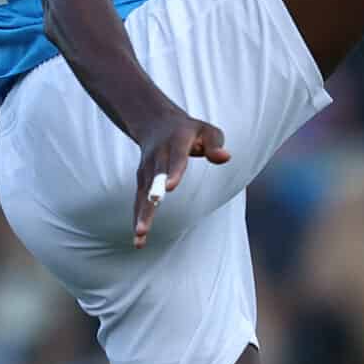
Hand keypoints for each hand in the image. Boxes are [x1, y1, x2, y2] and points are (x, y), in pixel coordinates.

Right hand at [133, 110, 229, 248]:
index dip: (173, 172)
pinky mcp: (141, 180)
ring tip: (140, 236)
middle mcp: (157, 156)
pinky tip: (139, 240)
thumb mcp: (208, 131)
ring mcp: (147, 169)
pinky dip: (137, 218)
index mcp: (176, 143)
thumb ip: (215, 144)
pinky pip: (138, 201)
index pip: (176, 158)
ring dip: (141, 215)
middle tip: (147, 220)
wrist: (157, 124)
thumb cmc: (191, 131)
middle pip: (154, 179)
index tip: (169, 188)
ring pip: (143, 194)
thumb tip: (225, 157)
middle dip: (150, 199)